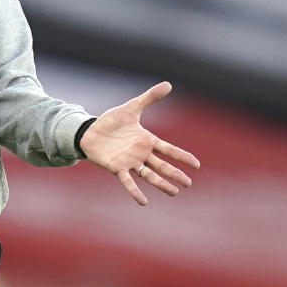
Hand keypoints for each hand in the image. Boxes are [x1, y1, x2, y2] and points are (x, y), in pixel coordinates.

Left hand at [78, 81, 198, 204]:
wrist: (89, 132)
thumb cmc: (111, 122)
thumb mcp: (131, 107)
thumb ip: (150, 98)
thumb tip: (169, 84)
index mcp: (147, 141)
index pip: (169, 150)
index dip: (182, 157)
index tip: (196, 165)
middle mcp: (141, 154)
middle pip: (162, 166)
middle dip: (175, 174)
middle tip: (188, 184)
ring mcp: (130, 162)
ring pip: (149, 176)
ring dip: (161, 184)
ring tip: (174, 192)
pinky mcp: (117, 168)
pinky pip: (128, 182)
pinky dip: (135, 192)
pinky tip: (144, 201)